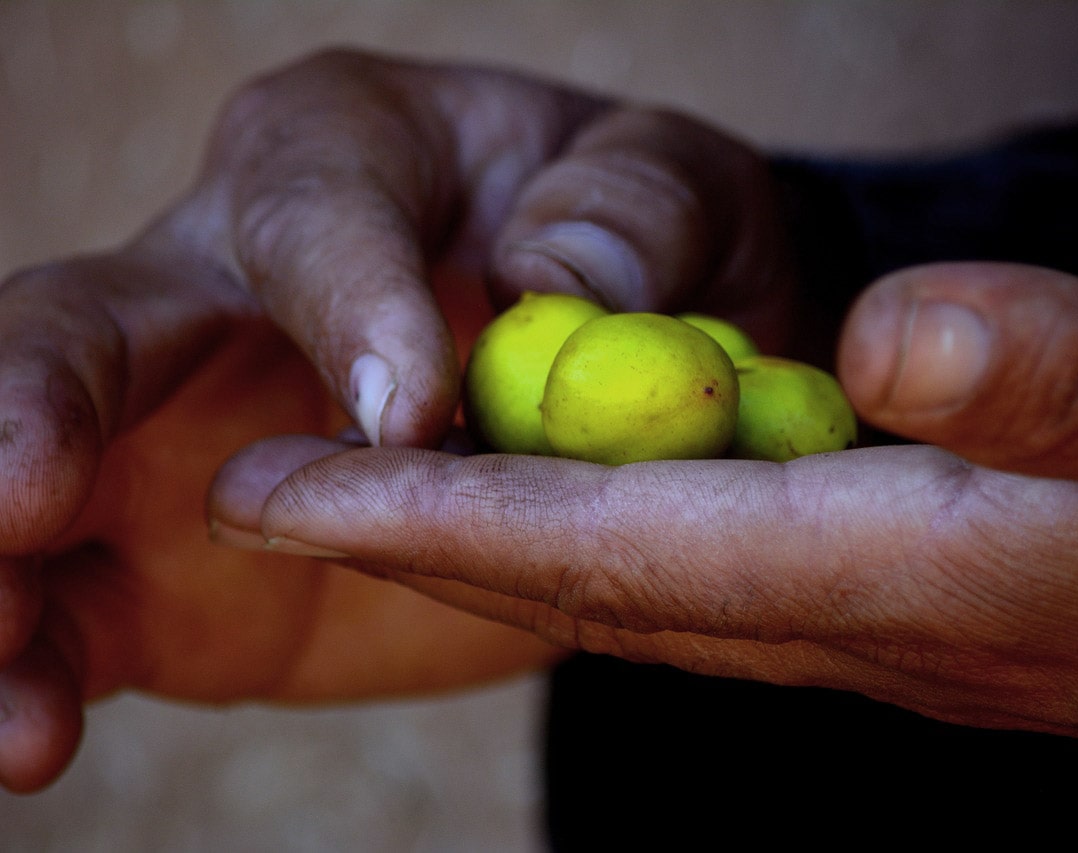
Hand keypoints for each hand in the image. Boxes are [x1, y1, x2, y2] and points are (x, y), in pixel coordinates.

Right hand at [0, 49, 791, 790]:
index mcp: (343, 157)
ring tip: (16, 700)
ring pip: (41, 480)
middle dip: (33, 405)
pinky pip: (83, 612)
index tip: (403, 418)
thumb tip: (556, 285)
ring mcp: (181, 434)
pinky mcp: (182, 565)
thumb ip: (633, 211)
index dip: (346, 304)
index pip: (312, 213)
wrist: (625, 385)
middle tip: (22, 496)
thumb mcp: (677, 192)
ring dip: (6, 575)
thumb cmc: (646, 250)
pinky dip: (45, 668)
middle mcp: (221, 281)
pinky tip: (35, 734)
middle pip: (84, 328)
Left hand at [223, 262, 1077, 775]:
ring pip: (648, 587)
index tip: (278, 484)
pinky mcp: (925, 607)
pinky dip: (624, 542)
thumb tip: (895, 335)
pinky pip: (723, 580)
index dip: (440, 517)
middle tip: (276, 487)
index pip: (619, 551)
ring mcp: (890, 629)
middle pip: (595, 585)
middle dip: (424, 538)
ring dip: (508, 542)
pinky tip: (593, 504)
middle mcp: (871, 624)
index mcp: (915, 579)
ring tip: (391, 489)